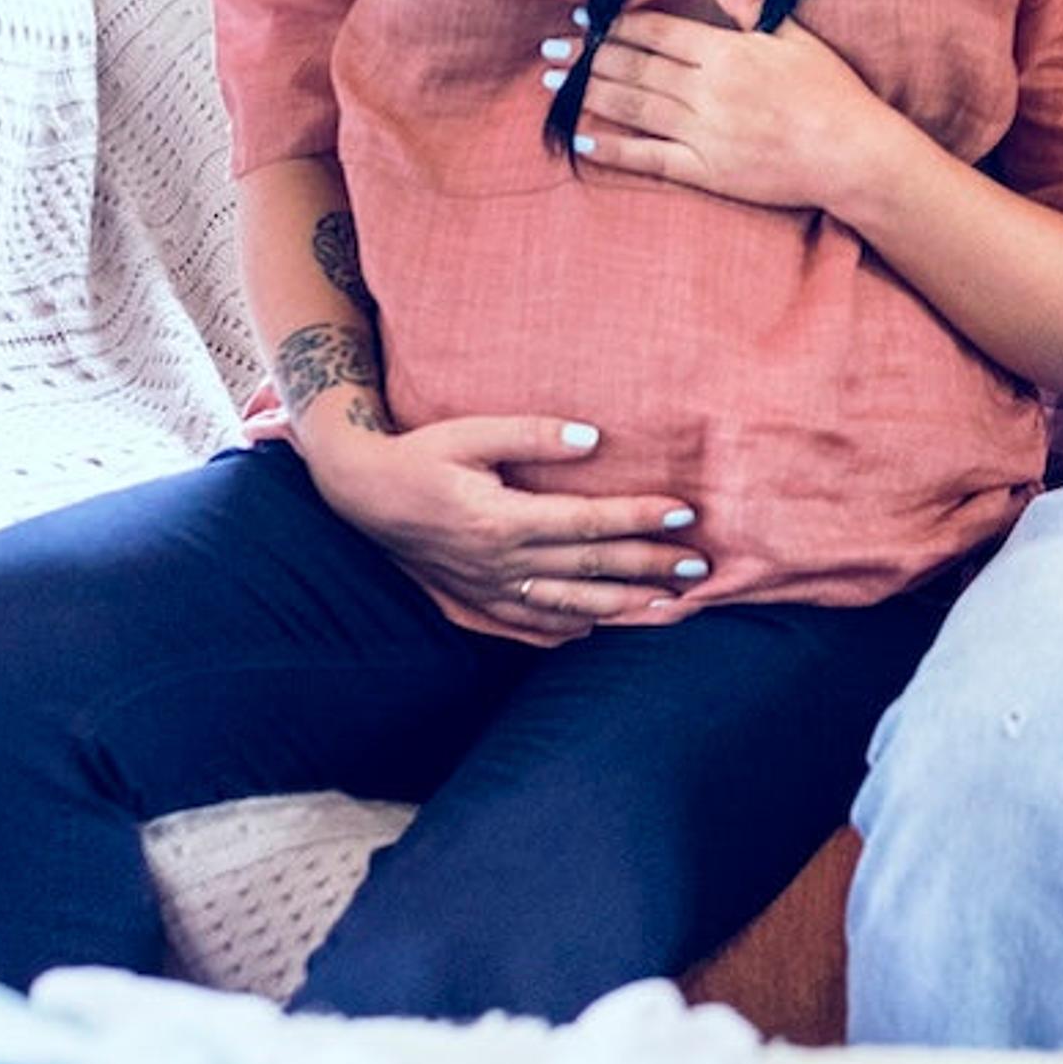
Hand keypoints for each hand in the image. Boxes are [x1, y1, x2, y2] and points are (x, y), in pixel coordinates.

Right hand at [295, 411, 706, 643]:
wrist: (361, 495)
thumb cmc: (419, 455)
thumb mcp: (468, 432)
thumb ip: (531, 435)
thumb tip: (593, 439)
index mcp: (501, 518)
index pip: (587, 522)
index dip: (639, 518)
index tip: (684, 513)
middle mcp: (500, 563)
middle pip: (591, 568)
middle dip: (650, 568)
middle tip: (702, 568)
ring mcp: (489, 590)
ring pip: (571, 607)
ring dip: (627, 609)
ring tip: (674, 608)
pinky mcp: (476, 604)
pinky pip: (533, 626)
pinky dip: (572, 630)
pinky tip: (602, 629)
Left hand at [561, 0, 908, 216]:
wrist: (852, 154)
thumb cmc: (831, 92)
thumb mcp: (794, 35)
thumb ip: (748, 2)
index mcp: (725, 52)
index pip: (655, 32)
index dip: (614, 24)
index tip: (584, 19)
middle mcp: (707, 90)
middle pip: (633, 67)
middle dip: (586, 57)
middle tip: (549, 50)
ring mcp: (703, 133)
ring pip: (633, 106)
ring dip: (588, 93)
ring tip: (553, 85)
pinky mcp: (706, 171)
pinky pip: (649, 157)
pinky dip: (614, 148)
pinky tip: (583, 138)